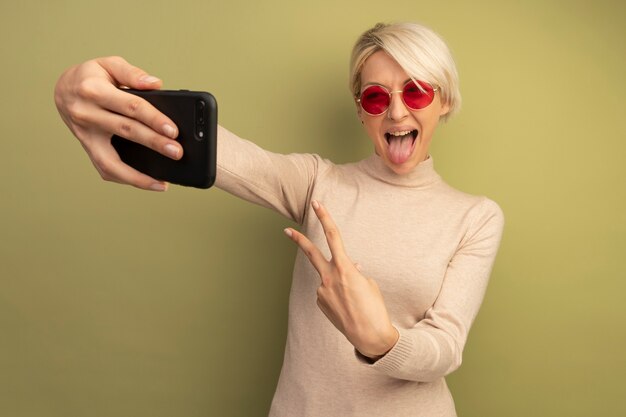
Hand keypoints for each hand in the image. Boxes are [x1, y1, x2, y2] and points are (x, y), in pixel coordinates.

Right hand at [54, 56, 181, 190]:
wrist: (63, 89)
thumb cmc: (91, 76)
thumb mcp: (109, 64)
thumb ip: (132, 74)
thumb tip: (156, 84)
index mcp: (94, 90)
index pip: (130, 107)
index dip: (153, 118)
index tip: (173, 130)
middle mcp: (87, 114)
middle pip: (126, 132)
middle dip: (154, 144)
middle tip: (177, 152)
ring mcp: (85, 135)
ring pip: (110, 162)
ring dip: (137, 176)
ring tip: (161, 184)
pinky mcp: (87, 148)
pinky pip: (105, 169)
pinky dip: (126, 179)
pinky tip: (146, 183)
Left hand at [284, 200, 398, 358]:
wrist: (370, 336)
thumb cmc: (374, 308)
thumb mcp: (369, 284)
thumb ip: (355, 272)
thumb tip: (350, 268)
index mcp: (345, 269)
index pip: (334, 236)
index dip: (325, 218)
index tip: (317, 205)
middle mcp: (329, 278)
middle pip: (311, 253)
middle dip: (299, 240)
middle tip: (286, 230)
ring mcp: (322, 291)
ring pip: (328, 278)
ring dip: (338, 283)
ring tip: (353, 301)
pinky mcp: (320, 303)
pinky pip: (327, 292)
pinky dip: (337, 295)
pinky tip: (347, 307)